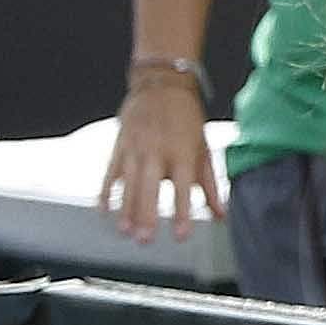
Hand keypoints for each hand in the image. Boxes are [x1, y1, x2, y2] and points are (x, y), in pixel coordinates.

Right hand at [100, 74, 216, 241]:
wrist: (161, 85)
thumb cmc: (187, 118)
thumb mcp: (204, 147)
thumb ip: (211, 184)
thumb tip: (221, 214)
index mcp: (183, 152)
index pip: (184, 188)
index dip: (183, 212)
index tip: (181, 235)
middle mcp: (158, 151)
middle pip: (151, 188)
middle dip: (147, 215)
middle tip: (145, 239)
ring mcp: (136, 149)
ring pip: (128, 185)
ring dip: (125, 210)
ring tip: (124, 231)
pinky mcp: (119, 147)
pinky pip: (110, 173)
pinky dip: (106, 193)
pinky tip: (103, 211)